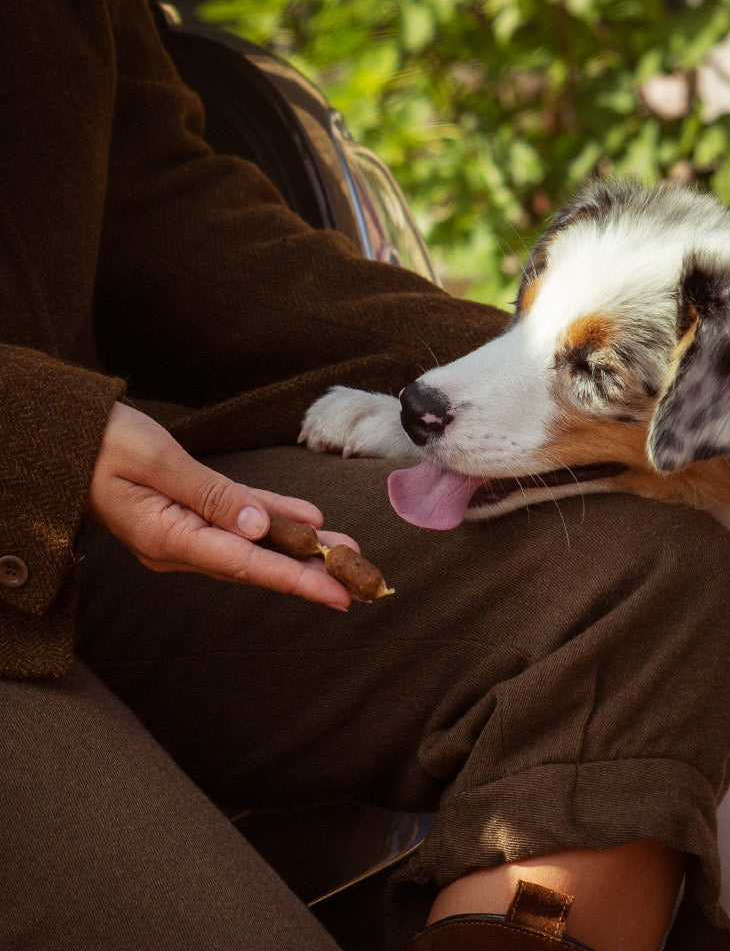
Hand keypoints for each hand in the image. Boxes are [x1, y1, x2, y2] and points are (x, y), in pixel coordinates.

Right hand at [87, 402, 357, 608]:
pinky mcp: (189, 514)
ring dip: (301, 548)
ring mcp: (185, 532)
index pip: (247, 565)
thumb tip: (260, 528)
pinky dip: (276, 520)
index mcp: (169, 538)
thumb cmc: (103, 444)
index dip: (297, 581)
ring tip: (347, 552)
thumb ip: (211, 496)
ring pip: (255, 544)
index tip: (338, 594)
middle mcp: (181, 545)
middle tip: (361, 580)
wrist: (68, 436)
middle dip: (311, 572)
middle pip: (258, 563)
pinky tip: (311, 522)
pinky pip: (241, 520)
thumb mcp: (157, 462)